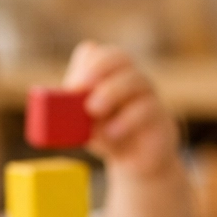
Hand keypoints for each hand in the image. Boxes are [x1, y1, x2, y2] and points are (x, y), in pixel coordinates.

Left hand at [64, 41, 179, 180]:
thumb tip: (57, 108)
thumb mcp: (85, 127)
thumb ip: (73, 115)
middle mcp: (131, 79)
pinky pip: (147, 109)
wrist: (137, 162)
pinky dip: (126, 120)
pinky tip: (112, 133)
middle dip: (98, 68)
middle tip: (80, 87)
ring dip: (111, 91)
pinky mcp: (160, 118)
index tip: (71, 86)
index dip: (85, 65)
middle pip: (120, 57)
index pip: (99, 54)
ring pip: (136, 80)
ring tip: (93, 109)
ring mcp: (148, 96)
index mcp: (110, 75)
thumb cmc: (107, 137)